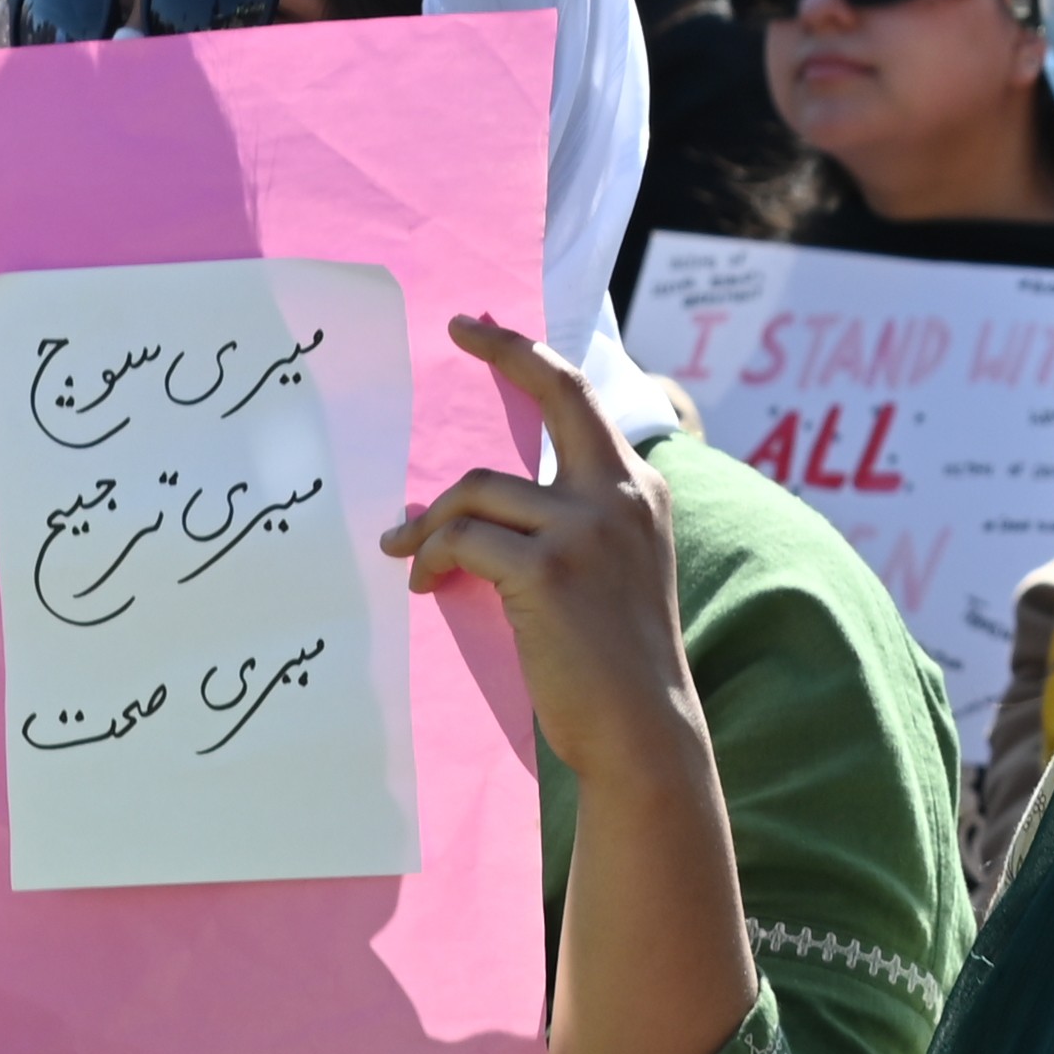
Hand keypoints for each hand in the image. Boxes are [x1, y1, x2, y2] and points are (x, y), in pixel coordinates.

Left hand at [386, 319, 698, 777]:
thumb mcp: (617, 568)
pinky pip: (460, 542)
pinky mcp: (547, 570)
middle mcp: (624, 493)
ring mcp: (588, 528)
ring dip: (429, 524)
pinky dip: (429, 560)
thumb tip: (479, 504)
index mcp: (643, 489)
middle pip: (559, 392)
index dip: (530, 358)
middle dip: (506, 351)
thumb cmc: (616, 659)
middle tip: (458, 327)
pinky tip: (424, 585)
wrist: (644, 726)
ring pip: (476, 491)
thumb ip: (576, 521)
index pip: (584, 400)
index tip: (484, 332)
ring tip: (410, 558)